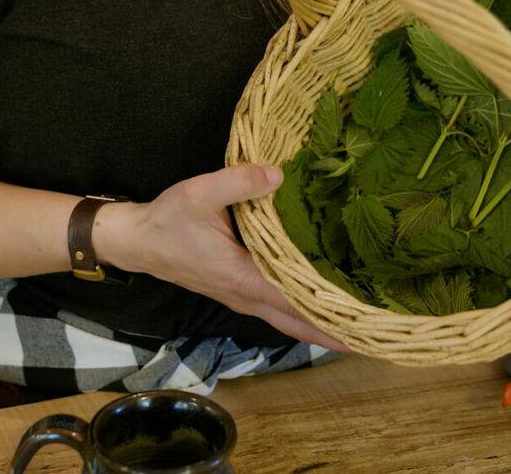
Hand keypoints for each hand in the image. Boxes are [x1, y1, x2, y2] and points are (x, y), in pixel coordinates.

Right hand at [96, 164, 348, 352]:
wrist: (136, 242)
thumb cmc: (167, 221)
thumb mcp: (199, 193)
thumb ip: (240, 182)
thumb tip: (279, 175)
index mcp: (242, 277)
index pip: (295, 303)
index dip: (329, 313)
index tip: (362, 324)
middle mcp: (245, 296)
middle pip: (297, 323)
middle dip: (334, 332)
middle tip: (373, 336)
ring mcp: (240, 298)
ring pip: (287, 320)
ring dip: (319, 325)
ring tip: (356, 326)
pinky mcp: (236, 291)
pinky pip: (276, 311)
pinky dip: (301, 314)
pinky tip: (318, 306)